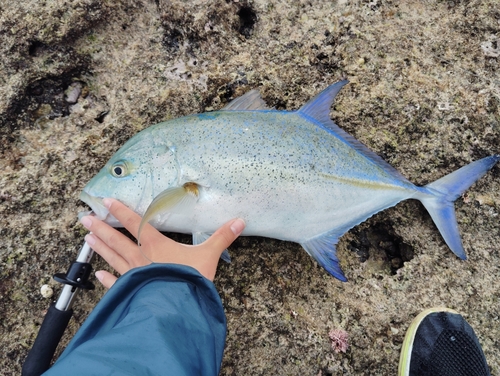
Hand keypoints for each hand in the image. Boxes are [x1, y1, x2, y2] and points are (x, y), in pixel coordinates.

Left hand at [80, 198, 244, 287]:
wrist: (179, 308)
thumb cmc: (191, 279)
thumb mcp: (209, 256)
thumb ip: (222, 237)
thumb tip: (240, 221)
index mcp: (156, 245)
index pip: (135, 223)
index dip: (121, 211)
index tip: (105, 201)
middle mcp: (140, 258)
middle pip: (117, 240)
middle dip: (100, 228)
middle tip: (84, 218)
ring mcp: (134, 276)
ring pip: (113, 259)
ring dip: (100, 248)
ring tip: (86, 239)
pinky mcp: (133, 292)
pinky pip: (117, 284)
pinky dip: (108, 281)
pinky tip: (98, 276)